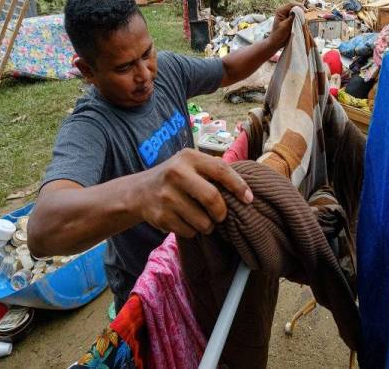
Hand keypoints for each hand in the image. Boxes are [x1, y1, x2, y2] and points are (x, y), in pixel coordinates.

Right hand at [134, 148, 252, 237]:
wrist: (139, 192)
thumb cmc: (176, 177)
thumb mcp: (190, 164)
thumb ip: (213, 171)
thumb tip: (246, 190)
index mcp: (189, 157)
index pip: (221, 169)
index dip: (238, 185)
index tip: (249, 198)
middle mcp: (176, 173)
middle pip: (212, 198)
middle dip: (222, 212)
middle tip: (221, 215)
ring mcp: (166, 196)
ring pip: (202, 221)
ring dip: (208, 225)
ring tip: (204, 220)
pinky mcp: (160, 216)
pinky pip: (189, 231)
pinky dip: (194, 231)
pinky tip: (187, 222)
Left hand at [268, 3, 302, 49]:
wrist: (276, 42)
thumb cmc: (278, 35)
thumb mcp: (285, 26)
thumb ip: (291, 19)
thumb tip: (297, 11)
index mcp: (280, 11)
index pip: (291, 5)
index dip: (299, 6)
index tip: (305, 11)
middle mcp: (283, 11)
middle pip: (294, 7)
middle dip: (301, 10)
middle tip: (306, 14)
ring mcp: (287, 16)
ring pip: (296, 12)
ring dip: (301, 15)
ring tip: (304, 19)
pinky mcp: (289, 20)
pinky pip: (296, 17)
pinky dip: (300, 18)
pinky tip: (302, 21)